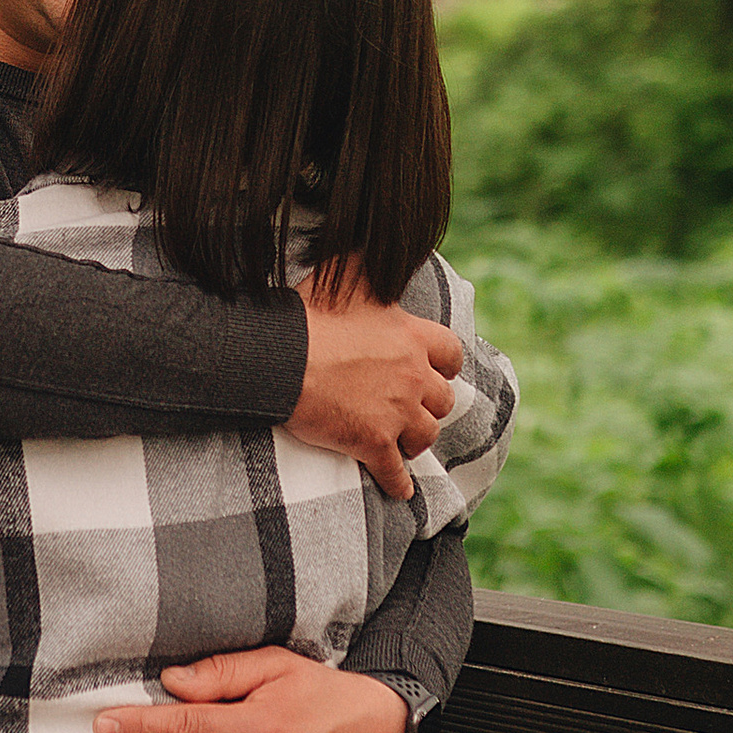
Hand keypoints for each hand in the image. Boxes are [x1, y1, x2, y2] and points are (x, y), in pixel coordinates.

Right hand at [288, 283, 461, 499]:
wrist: (281, 359)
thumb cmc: (309, 315)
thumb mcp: (345, 274)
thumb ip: (366, 263)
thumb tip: (372, 241)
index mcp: (412, 338)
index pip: (451, 354)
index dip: (445, 365)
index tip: (438, 370)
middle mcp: (413, 377)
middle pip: (443, 400)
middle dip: (430, 405)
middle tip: (416, 408)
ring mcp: (396, 414)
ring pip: (425, 436)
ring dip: (416, 440)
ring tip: (405, 443)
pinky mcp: (373, 443)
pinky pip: (396, 472)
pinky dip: (400, 484)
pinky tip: (401, 491)